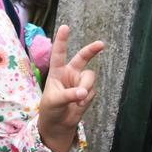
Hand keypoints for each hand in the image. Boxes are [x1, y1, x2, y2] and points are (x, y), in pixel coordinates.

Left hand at [38, 25, 104, 151]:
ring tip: (77, 101)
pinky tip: (79, 106)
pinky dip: (87, 99)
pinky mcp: (88, 91)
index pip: (59, 53)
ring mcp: (80, 82)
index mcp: (56, 72)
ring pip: (90, 78)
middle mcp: (70, 74)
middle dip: (92, 50)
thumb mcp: (54, 101)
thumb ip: (69, 95)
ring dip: (86, 88)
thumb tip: (83, 93)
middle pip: (83, 58)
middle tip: (101, 44)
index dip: (62, 40)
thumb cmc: (51, 109)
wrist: (59, 124)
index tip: (65, 27)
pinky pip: (92, 91)